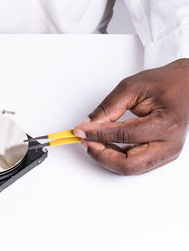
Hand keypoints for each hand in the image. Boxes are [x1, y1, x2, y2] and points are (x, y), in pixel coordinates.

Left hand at [74, 59, 188, 174]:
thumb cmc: (166, 83)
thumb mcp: (131, 87)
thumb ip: (108, 108)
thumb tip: (88, 125)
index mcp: (165, 124)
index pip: (123, 135)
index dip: (97, 134)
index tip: (80, 130)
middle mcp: (169, 144)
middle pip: (128, 164)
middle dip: (101, 155)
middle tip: (85, 141)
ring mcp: (168, 153)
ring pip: (130, 168)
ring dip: (107, 158)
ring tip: (93, 142)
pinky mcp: (162, 155)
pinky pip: (135, 164)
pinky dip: (116, 157)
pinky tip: (105, 145)